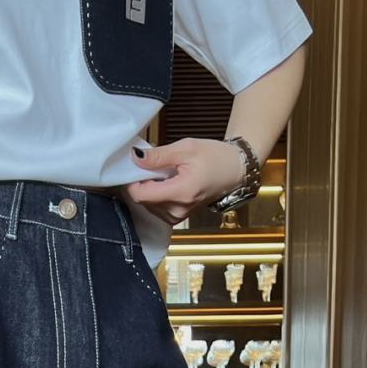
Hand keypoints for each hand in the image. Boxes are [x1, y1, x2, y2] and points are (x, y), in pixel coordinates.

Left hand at [122, 137, 244, 223]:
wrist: (235, 171)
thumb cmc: (214, 156)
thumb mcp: (186, 148)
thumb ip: (159, 156)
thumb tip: (135, 157)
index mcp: (180, 193)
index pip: (141, 195)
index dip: (132, 181)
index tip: (135, 166)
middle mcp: (177, 210)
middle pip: (143, 201)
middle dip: (142, 183)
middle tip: (153, 165)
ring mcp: (178, 217)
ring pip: (148, 205)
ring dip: (150, 189)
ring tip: (164, 173)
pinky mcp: (178, 218)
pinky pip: (157, 208)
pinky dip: (157, 195)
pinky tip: (167, 183)